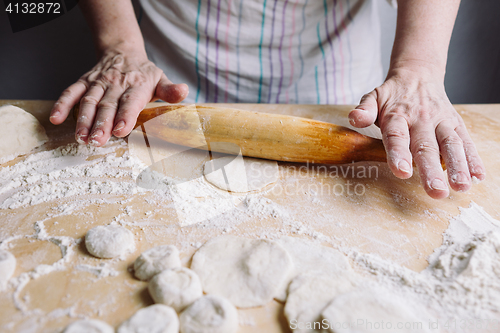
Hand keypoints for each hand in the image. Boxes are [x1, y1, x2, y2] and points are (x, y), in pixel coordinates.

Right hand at [49, 48, 188, 145]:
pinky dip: (63, 104)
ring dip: (83, 119)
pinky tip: (56, 118)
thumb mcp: (161, 79)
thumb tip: (184, 91)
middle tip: (97, 142)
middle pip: (108, 106)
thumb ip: (170, 90)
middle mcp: (116, 84)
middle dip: (101, 124)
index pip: (130, 102)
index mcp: (137, 86)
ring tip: (81, 137)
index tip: (120, 131)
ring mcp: (99, 83)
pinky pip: (72, 92)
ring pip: (89, 101)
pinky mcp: (85, 82)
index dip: (125, 116)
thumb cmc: (145, 73)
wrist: (123, 51)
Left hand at [348, 67, 485, 198]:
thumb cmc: (392, 96)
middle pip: (426, 146)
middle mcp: (421, 119)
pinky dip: (473, 158)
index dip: (399, 154)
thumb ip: (364, 110)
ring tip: (461, 187)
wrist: (418, 75)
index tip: (402, 172)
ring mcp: (441, 121)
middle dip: (431, 170)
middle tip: (436, 192)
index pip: (397, 136)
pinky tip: (478, 176)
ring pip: (451, 144)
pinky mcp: (456, 124)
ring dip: (458, 166)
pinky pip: (466, 141)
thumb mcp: (373, 97)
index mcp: (397, 115)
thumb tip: (354, 118)